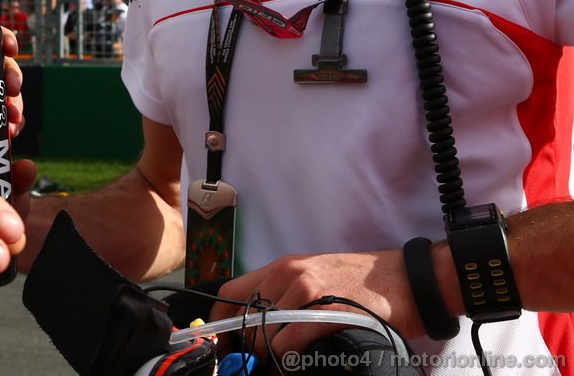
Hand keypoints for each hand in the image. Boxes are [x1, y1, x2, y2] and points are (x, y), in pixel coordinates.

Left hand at [0, 26, 26, 158]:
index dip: (3, 38)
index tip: (9, 47)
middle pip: (3, 66)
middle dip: (13, 75)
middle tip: (10, 89)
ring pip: (9, 95)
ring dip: (16, 103)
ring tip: (12, 118)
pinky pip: (6, 121)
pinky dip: (13, 125)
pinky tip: (11, 133)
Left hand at [211, 249, 419, 357]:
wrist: (410, 281)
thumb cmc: (364, 283)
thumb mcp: (317, 277)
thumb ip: (286, 293)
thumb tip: (261, 325)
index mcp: (283, 267)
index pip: (231, 292)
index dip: (221, 322)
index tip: (223, 344)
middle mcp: (289, 275)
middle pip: (245, 317)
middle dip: (245, 346)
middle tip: (253, 364)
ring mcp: (307, 293)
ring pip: (263, 334)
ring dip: (265, 357)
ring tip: (277, 367)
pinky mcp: (325, 314)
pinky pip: (287, 345)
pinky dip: (284, 362)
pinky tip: (293, 368)